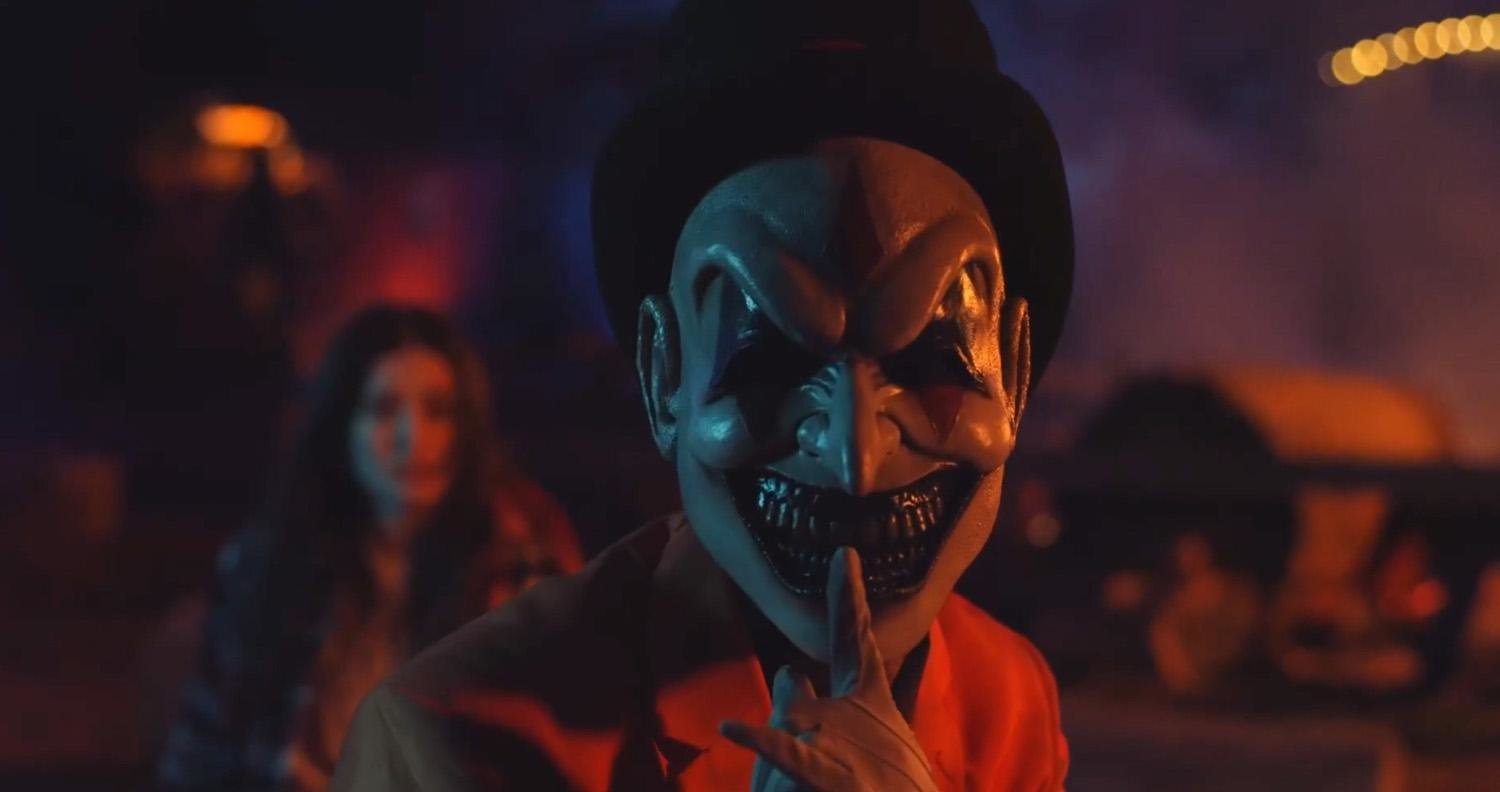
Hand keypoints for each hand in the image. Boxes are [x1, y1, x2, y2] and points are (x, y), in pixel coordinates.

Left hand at [720, 547, 938, 791]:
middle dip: (789, 712)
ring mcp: (842, 745)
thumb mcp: (870, 739)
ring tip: (799, 785)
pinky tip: (730, 725)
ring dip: (778, 756)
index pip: (855, 639)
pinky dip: (760, 739)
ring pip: (787, 723)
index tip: (842, 554)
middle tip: (810, 741)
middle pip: (794, 691)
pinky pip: (789, 752)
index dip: (848, 597)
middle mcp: (855, 715)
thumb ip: (820, 703)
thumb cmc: (890, 787)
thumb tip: (788, 671)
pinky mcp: (833, 777)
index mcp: (871, 702)